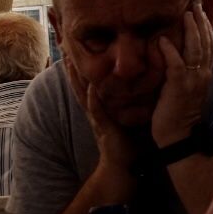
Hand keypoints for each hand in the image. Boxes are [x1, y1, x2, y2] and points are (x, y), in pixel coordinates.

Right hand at [65, 55, 138, 169]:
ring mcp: (97, 118)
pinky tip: (90, 87)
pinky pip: (96, 110)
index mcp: (102, 106)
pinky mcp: (102, 127)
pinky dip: (92, 98)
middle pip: (81, 84)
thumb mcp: (131, 114)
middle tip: (65, 48)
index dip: (84, 67)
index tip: (78, 50)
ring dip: (76, 78)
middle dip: (73, 67)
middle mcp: (95, 110)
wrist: (126, 165)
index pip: (90, 82)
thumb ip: (134, 100)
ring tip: (69, 62)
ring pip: (83, 93)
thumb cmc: (130, 141)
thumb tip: (147, 81)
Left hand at [152, 6, 212, 148]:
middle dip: (201, 21)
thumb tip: (178, 52)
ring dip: (190, 30)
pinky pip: (176, 65)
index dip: (206, 26)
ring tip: (185, 13)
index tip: (201, 9)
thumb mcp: (186, 86)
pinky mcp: (179, 87)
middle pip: (205, 42)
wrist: (179, 136)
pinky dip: (170, 51)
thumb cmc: (179, 112)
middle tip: (195, 3)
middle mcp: (203, 74)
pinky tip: (163, 38)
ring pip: (195, 49)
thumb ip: (185, 69)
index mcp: (205, 73)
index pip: (209, 44)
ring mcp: (193, 80)